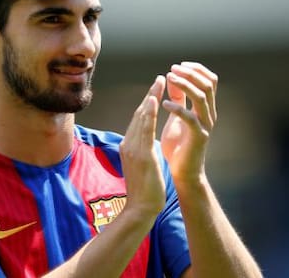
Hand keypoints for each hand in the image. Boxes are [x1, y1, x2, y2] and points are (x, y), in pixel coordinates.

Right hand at [119, 76, 166, 217]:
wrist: (140, 208)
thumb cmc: (145, 190)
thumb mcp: (142, 165)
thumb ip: (143, 150)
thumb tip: (148, 142)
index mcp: (129, 146)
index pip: (139, 120)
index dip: (147, 103)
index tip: (156, 90)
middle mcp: (128, 144)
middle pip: (139, 114)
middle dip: (150, 95)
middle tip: (159, 79)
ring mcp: (133, 148)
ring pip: (141, 117)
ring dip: (150, 98)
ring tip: (159, 83)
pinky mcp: (140, 154)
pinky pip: (144, 129)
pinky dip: (148, 113)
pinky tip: (153, 101)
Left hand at [160, 62, 217, 184]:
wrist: (183, 173)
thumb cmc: (179, 146)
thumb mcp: (178, 117)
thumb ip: (179, 99)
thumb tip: (173, 78)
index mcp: (206, 108)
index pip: (210, 80)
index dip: (196, 69)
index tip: (179, 66)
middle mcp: (209, 114)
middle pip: (208, 85)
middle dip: (190, 74)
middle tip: (173, 69)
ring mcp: (206, 126)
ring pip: (201, 97)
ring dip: (185, 85)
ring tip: (169, 79)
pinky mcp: (198, 137)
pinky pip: (190, 118)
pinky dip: (177, 108)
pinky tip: (164, 104)